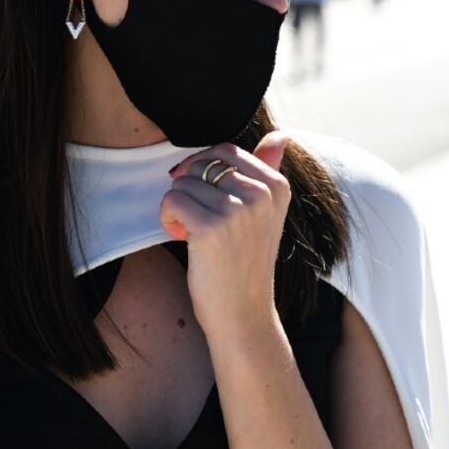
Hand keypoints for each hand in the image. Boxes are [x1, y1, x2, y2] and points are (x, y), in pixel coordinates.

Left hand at [159, 131, 291, 340]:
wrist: (242, 314)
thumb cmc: (245, 261)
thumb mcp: (266, 214)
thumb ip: (269, 170)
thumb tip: (280, 134)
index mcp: (277, 186)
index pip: (224, 150)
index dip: (203, 170)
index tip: (206, 198)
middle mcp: (261, 194)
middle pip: (201, 164)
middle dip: (190, 188)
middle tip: (201, 220)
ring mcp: (237, 210)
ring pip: (182, 182)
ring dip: (178, 207)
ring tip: (195, 233)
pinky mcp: (211, 227)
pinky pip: (171, 200)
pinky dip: (168, 218)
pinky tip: (183, 238)